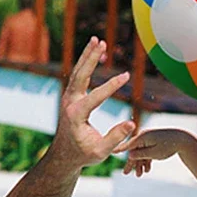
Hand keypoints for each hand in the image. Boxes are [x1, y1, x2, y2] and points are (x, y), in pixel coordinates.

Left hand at [53, 37, 134, 168]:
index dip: (112, 86)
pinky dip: (86, 63)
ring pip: (78, 72)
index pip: (96, 96)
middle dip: (91, 58)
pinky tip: (96, 54)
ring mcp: (68, 98)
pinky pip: (78, 76)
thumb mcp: (101, 151)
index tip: (127, 76)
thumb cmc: (84, 154)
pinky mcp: (70, 97)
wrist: (64, 155)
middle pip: (81, 75)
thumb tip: (132, 123)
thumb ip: (116, 138)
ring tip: (98, 40)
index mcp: (76, 115)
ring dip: (88, 55)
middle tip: (102, 43)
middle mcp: (69, 103)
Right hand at [117, 129, 189, 176]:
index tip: (111, 152)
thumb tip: (129, 155)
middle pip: (133, 151)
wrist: (182, 140)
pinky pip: (146, 152)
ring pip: (140, 153)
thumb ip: (140, 154)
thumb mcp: (154, 153)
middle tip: (125, 174)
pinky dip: (146, 160)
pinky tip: (147, 170)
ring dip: (140, 164)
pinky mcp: (153, 142)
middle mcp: (143, 137)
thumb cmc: (168, 146)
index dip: (119, 150)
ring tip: (139, 175)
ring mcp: (148, 140)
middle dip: (131, 163)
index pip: (128, 145)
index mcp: (142, 137)